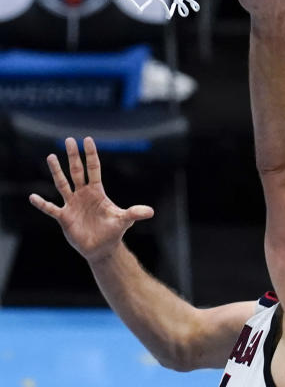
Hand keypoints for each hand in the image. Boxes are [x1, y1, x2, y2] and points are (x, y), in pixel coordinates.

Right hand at [28, 137, 153, 262]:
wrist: (102, 248)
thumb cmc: (113, 231)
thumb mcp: (124, 220)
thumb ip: (134, 213)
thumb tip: (150, 212)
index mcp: (97, 191)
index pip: (93, 169)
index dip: (91, 155)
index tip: (88, 139)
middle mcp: (83, 194)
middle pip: (77, 171)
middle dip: (73, 156)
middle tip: (69, 140)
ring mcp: (72, 204)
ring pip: (62, 184)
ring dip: (56, 171)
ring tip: (51, 156)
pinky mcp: (64, 217)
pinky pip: (50, 208)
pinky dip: (42, 203)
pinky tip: (33, 197)